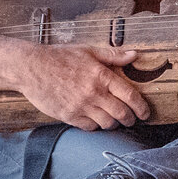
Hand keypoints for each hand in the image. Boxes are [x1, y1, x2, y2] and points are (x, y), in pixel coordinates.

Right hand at [15, 44, 151, 130]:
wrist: (31, 67)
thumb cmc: (59, 57)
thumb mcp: (88, 51)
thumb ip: (113, 56)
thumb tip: (134, 55)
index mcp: (101, 75)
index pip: (130, 96)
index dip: (142, 107)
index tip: (145, 113)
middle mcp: (94, 93)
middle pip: (122, 114)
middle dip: (131, 119)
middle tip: (132, 120)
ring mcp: (81, 106)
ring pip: (107, 124)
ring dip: (113, 123)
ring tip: (113, 120)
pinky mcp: (69, 116)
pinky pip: (90, 128)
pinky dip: (96, 126)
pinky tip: (95, 120)